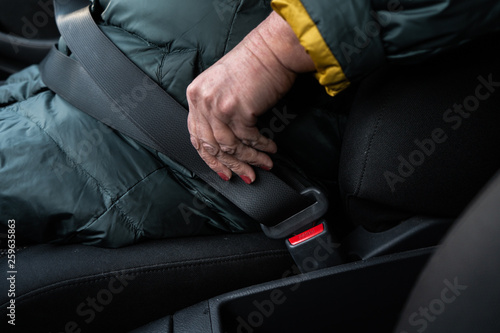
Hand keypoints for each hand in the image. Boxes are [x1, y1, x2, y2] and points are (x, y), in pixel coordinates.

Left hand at [187, 11, 314, 183]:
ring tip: (264, 164)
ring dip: (250, 160)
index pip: (196, 136)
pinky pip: (249, 139)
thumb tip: (225, 142)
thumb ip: (215, 109)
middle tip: (244, 176)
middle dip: (231, 166)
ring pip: (231, 147)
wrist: (272, 49)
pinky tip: (270, 150)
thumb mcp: (221, 85)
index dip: (209, 158)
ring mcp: (219, 106)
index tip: (222, 170)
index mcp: (195, 95)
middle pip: (212, 146)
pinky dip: (261, 147)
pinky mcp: (239, 110)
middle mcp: (203, 101)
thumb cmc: (252, 64)